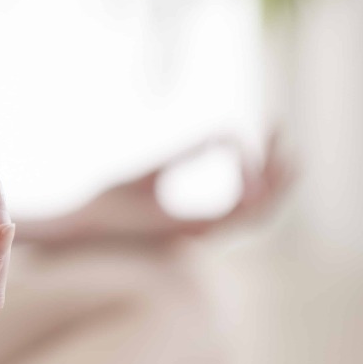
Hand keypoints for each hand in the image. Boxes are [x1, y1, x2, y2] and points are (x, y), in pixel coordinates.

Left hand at [29, 132, 293, 244]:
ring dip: (274, 180)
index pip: (248, 199)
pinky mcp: (190, 231)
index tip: (257, 129)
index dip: (262, 166)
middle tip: (280, 131)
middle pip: (263, 207)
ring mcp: (200, 234)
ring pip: (259, 214)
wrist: (82, 222)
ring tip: (280, 146)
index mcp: (197, 221)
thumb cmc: (108, 202)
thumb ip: (186, 155)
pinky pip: (236, 213)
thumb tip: (219, 134)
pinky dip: (248, 187)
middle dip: (279, 171)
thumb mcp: (154, 171)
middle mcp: (205, 231)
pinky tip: (245, 157)